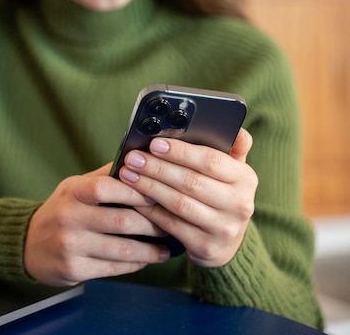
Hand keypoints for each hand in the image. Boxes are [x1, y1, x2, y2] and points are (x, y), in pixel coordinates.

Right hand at [24, 163, 170, 286]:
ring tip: (165, 249)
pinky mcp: (73, 269)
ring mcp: (70, 245)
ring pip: (121, 248)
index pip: (106, 187)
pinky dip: (134, 264)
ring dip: (149, 250)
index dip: (136, 191)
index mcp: (72, 191)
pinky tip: (146, 259)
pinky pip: (112, 268)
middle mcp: (69, 217)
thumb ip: (105, 175)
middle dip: (152, 224)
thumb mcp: (75, 186)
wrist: (27, 243)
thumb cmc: (62, 209)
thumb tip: (140, 161)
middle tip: (170, 223)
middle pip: (121, 220)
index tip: (158, 195)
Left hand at [119, 128, 257, 267]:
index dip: (181, 152)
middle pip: (191, 182)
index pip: (211, 161)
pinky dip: (150, 210)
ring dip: (149, 187)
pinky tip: (135, 198)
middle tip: (133, 158)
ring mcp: (224, 228)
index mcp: (245, 178)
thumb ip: (233, 148)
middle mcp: (239, 204)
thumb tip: (236, 128)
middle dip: (158, 168)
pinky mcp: (206, 247)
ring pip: (179, 203)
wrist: (228, 243)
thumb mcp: (233, 170)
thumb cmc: (223, 194)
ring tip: (129, 174)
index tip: (155, 143)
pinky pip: (171, 225)